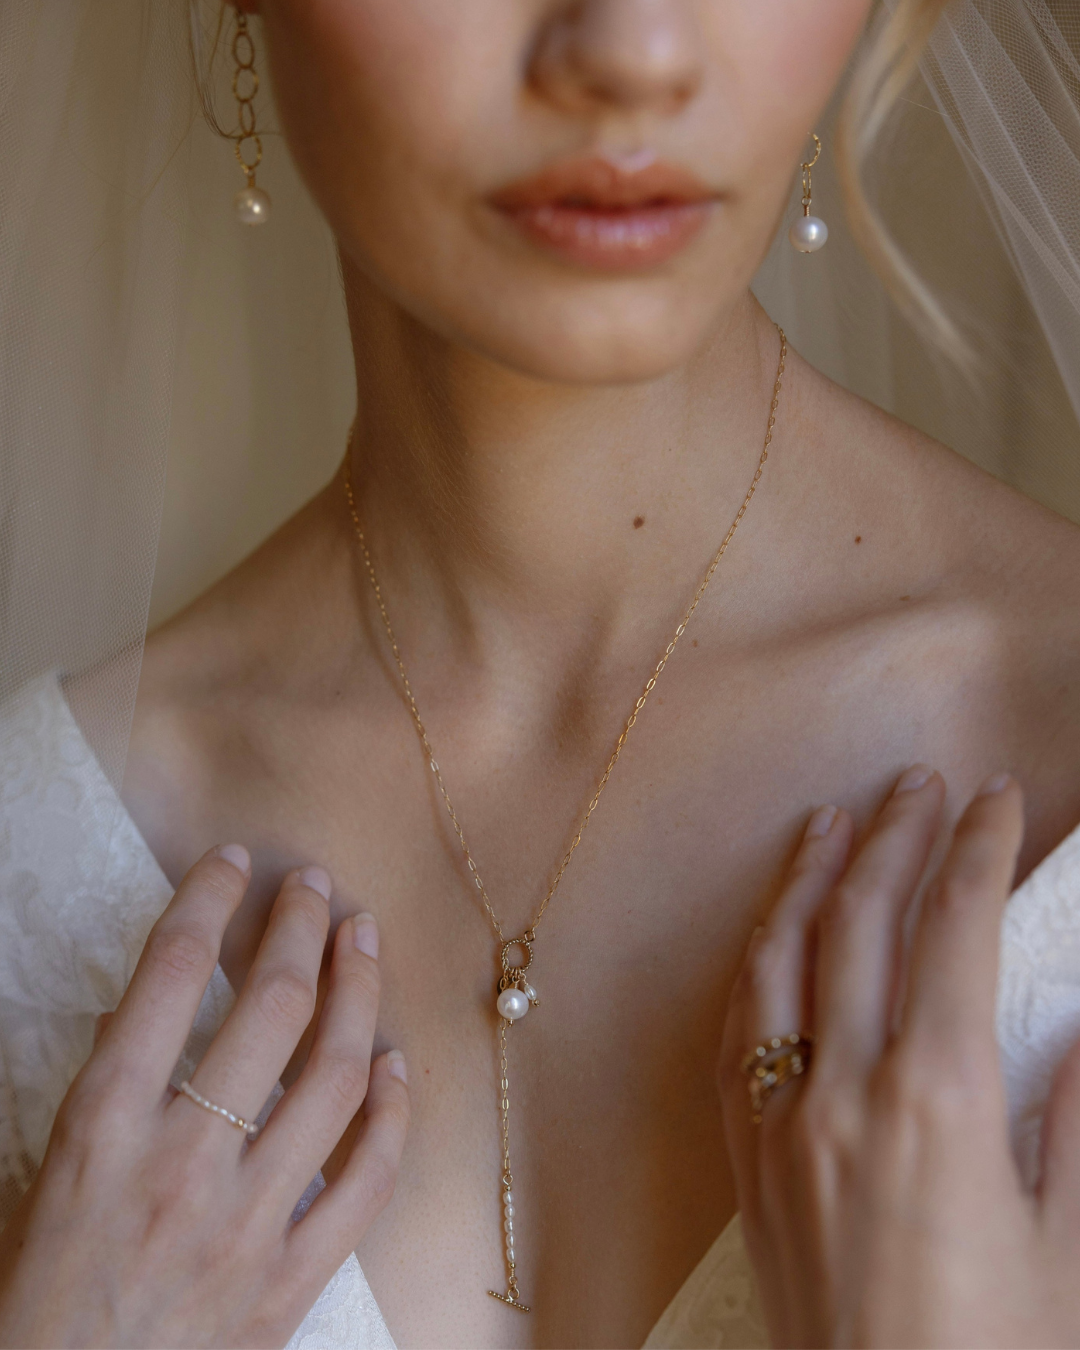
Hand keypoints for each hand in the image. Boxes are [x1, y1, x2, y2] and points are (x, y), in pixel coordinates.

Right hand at [0, 846, 408, 1348]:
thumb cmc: (40, 1290)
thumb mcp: (50, 1168)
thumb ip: (111, 1084)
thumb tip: (159, 1003)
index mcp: (103, 1128)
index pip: (168, 975)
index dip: (209, 899)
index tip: (236, 862)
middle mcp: (181, 1161)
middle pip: (272, 1007)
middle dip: (302, 927)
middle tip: (318, 888)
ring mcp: (246, 1222)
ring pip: (335, 1076)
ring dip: (359, 992)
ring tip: (363, 940)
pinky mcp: (289, 1281)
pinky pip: (367, 1181)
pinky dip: (392, 1114)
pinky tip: (396, 1065)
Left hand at [720, 767, 1079, 1347]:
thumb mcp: (1069, 1246)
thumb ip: (1075, 1119)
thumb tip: (1079, 1020)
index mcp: (937, 1099)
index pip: (953, 928)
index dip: (976, 848)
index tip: (995, 799)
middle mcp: (842, 1089)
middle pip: (861, 919)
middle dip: (893, 836)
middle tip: (918, 783)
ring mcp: (780, 1116)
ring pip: (781, 957)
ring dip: (808, 877)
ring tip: (834, 822)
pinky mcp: (744, 1153)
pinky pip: (736, 1029)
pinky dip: (756, 961)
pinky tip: (773, 931)